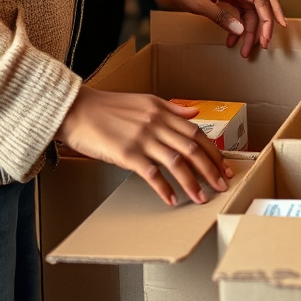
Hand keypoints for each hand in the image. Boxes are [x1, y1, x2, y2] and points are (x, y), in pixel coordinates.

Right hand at [56, 88, 232, 205]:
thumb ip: (171, 108)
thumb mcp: (145, 100)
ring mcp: (143, 139)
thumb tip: (195, 113)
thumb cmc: (108, 106)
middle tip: (222, 185)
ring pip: (176, 162)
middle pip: (192, 148)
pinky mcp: (126, 154)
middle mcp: (157, 124)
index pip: (196, 132)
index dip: (213, 151)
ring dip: (192, 182)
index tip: (224, 165)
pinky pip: (151, 173)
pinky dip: (164, 188)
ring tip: (203, 197)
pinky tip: (172, 200)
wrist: (77, 109)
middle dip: (210, 169)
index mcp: (163, 112)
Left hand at [148, 0, 285, 57]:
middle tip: (265, 43)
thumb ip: (221, 18)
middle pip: (263, 0)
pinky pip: (241, 7)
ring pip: (251, 7)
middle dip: (266, 22)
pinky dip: (240, 23)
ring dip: (250, 27)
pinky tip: (233, 38)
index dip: (267, 19)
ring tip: (244, 49)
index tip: (266, 38)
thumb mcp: (198, 4)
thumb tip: (241, 32)